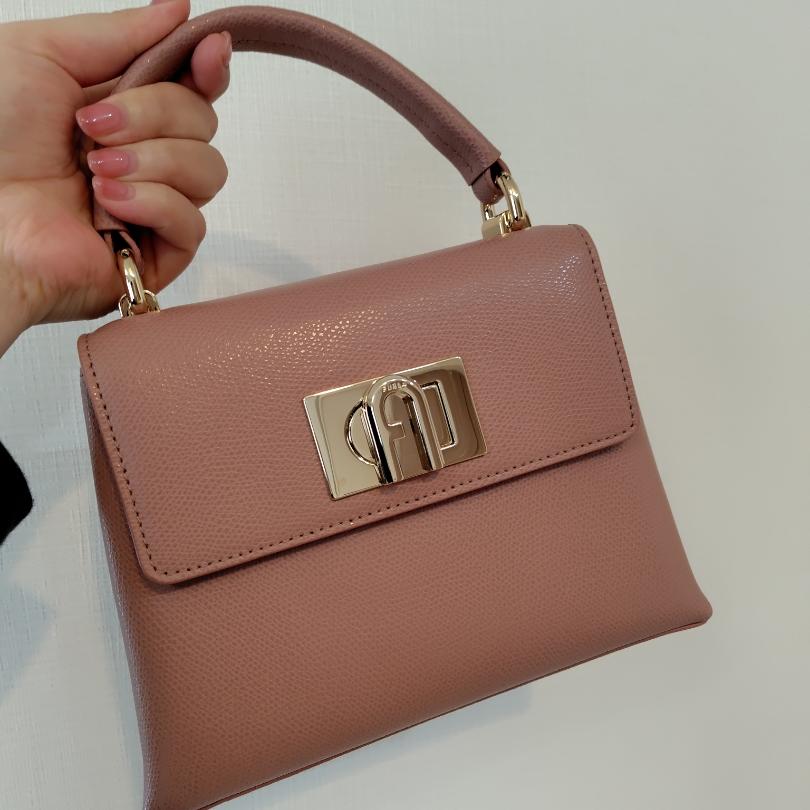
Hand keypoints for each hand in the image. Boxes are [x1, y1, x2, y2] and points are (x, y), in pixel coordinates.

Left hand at [0, 0, 230, 355]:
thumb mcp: (41, 56)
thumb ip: (115, 32)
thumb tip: (178, 9)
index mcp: (123, 108)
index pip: (193, 87)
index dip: (209, 67)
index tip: (210, 50)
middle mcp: (147, 154)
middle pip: (204, 120)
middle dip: (154, 114)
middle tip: (92, 125)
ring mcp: (157, 204)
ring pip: (208, 169)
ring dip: (152, 161)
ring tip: (94, 171)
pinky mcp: (162, 251)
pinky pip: (193, 221)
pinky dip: (151, 204)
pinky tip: (107, 206)